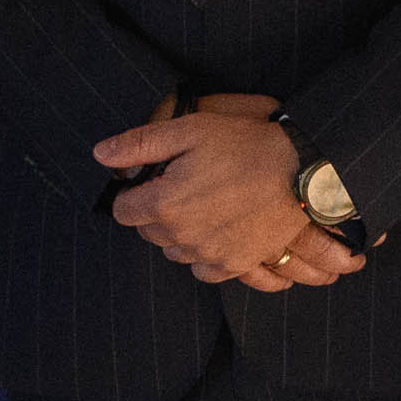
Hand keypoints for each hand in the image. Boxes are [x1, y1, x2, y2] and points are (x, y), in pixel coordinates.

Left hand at [96, 96, 359, 284]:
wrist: (301, 171)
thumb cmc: (245, 145)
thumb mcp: (189, 130)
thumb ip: (139, 144)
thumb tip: (100, 154)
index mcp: (164, 203)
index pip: (123, 210)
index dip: (134, 192)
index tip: (154, 179)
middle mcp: (182, 236)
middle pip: (148, 232)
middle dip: (156, 211)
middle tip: (185, 186)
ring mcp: (209, 254)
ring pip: (174, 251)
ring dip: (180, 233)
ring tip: (205, 205)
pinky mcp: (235, 264)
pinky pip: (203, 270)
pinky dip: (204, 254)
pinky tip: (218, 230)